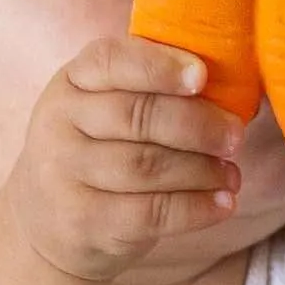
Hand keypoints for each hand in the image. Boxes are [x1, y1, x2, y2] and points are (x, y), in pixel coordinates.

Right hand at [10, 38, 242, 282]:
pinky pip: (150, 213)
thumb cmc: (99, 149)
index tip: (202, 76)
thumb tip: (226, 83)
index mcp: (71, 81)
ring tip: (232, 173)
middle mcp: (58, 123)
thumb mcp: (104, 107)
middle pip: (138, 116)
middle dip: (198, 125)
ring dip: (203, 170)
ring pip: (148, 166)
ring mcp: (63, 175)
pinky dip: (195, 208)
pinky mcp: (81, 222)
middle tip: (236, 135)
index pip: (111, 60)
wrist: (48, 224)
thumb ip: (150, 88)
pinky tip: (223, 203)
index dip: (159, 66)